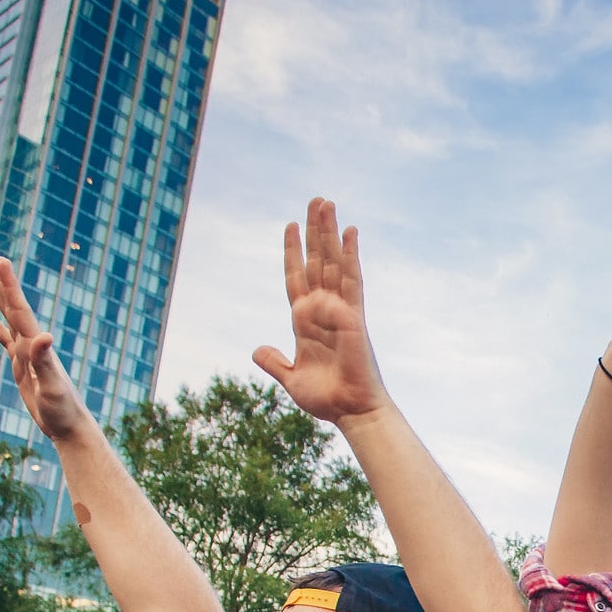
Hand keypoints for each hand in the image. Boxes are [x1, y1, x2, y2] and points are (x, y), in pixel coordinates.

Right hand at [0, 259, 96, 442]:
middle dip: (7, 285)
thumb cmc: (63, 410)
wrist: (69, 427)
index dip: (10, 286)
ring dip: (2, 300)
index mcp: (36, 347)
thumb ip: (45, 362)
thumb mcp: (52, 386)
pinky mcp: (22, 367)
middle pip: (16, 310)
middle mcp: (33, 346)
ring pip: (10, 321)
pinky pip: (6, 341)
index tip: (2, 263)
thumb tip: (44, 336)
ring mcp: (27, 355)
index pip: (20, 311)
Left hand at [252, 199, 386, 423]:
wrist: (350, 410)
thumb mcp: (291, 378)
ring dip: (328, 232)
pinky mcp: (353, 315)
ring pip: (333, 261)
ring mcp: (339, 309)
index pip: (296, 277)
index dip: (292, 251)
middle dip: (314, 231)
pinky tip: (349, 231)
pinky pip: (351, 279)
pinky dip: (350, 254)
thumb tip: (258, 350)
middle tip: (315, 200)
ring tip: (326, 202)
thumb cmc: (326, 399)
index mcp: (305, 321)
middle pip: (317, 261)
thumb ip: (274, 363)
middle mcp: (323, 309)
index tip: (290, 225)